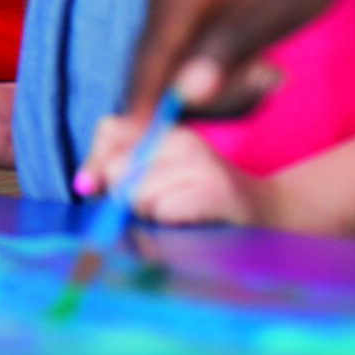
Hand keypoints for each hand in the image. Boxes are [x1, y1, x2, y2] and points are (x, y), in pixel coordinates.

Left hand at [81, 121, 269, 226]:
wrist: (271, 217)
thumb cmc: (201, 204)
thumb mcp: (156, 178)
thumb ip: (114, 172)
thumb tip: (84, 183)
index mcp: (167, 130)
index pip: (108, 128)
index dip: (98, 161)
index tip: (102, 186)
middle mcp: (184, 138)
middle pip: (117, 169)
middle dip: (127, 198)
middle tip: (161, 206)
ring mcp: (202, 162)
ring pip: (137, 194)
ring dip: (150, 216)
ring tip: (181, 215)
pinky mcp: (216, 190)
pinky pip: (163, 210)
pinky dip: (169, 226)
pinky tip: (193, 224)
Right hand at [124, 0, 354, 120]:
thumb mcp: (275, 9)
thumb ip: (228, 50)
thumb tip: (186, 93)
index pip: (150, 56)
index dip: (142, 100)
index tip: (136, 142)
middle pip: (162, 69)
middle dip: (209, 94)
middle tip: (268, 83)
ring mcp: (179, 10)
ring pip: (181, 71)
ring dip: (226, 86)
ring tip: (273, 72)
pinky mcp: (194, 21)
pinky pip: (196, 63)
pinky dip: (227, 76)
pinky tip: (264, 67)